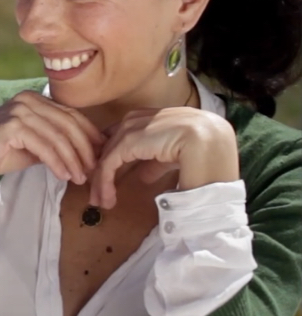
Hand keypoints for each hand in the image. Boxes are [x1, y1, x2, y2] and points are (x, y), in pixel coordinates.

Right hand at [0, 90, 104, 184]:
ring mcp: (19, 110)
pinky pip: (44, 146)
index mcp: (33, 98)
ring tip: (80, 178)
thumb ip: (54, 140)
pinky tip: (64, 176)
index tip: (100, 155)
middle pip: (68, 123)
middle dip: (85, 149)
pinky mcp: (13, 126)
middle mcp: (27, 99)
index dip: (89, 135)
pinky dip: (58, 162)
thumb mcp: (33, 144)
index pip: (71, 114)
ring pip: (58, 136)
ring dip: (73, 160)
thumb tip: (87, 151)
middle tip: (94, 170)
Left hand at [90, 108, 238, 208]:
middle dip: (105, 166)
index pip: (134, 129)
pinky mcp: (135, 138)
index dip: (118, 152)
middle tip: (97, 193)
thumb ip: (159, 162)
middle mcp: (156, 114)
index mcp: (172, 116)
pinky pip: (112, 159)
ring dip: (102, 178)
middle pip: (119, 138)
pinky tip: (105, 196)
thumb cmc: (211, 165)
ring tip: (99, 201)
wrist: (218, 158)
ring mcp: (145, 123)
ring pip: (113, 150)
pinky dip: (105, 179)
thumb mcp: (180, 160)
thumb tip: (141, 174)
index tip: (108, 175)